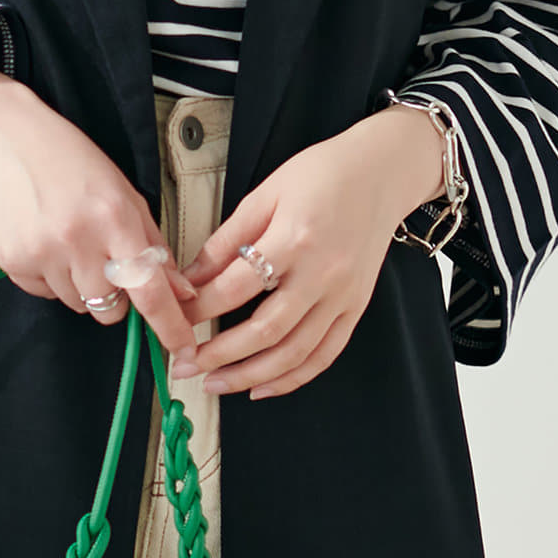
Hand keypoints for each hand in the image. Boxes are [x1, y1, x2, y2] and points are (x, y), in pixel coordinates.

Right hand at [0, 59, 202, 362]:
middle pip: (110, 309)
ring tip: (68, 240)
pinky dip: (50, 277)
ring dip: (81, 285)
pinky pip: (43, 293)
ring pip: (76, 303)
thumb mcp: (122, 191)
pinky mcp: (8, 261)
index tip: (183, 349)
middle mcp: (76, 240)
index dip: (168, 324)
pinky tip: (43, 240)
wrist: (2, 138)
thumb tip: (180, 291)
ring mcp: (38, 253)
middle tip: (105, 261)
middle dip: (116, 296)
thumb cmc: (69, 159)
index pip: (149, 288)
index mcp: (113, 218)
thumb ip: (151, 243)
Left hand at [173, 105, 445, 397]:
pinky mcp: (356, 307)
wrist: (383, 171)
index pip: (235, 287)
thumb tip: (190, 276)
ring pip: (294, 352)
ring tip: (215, 383)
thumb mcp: (265, 194)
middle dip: (218, 355)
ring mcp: (343, 296)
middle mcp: (322, 274)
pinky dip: (293, 377)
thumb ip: (227, 240)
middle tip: (184, 364)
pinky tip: (262, 386)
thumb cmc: (323, 174)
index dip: (199, 309)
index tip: (174, 318)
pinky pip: (324, 354)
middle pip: (265, 330)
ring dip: (250, 375)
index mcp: (294, 239)